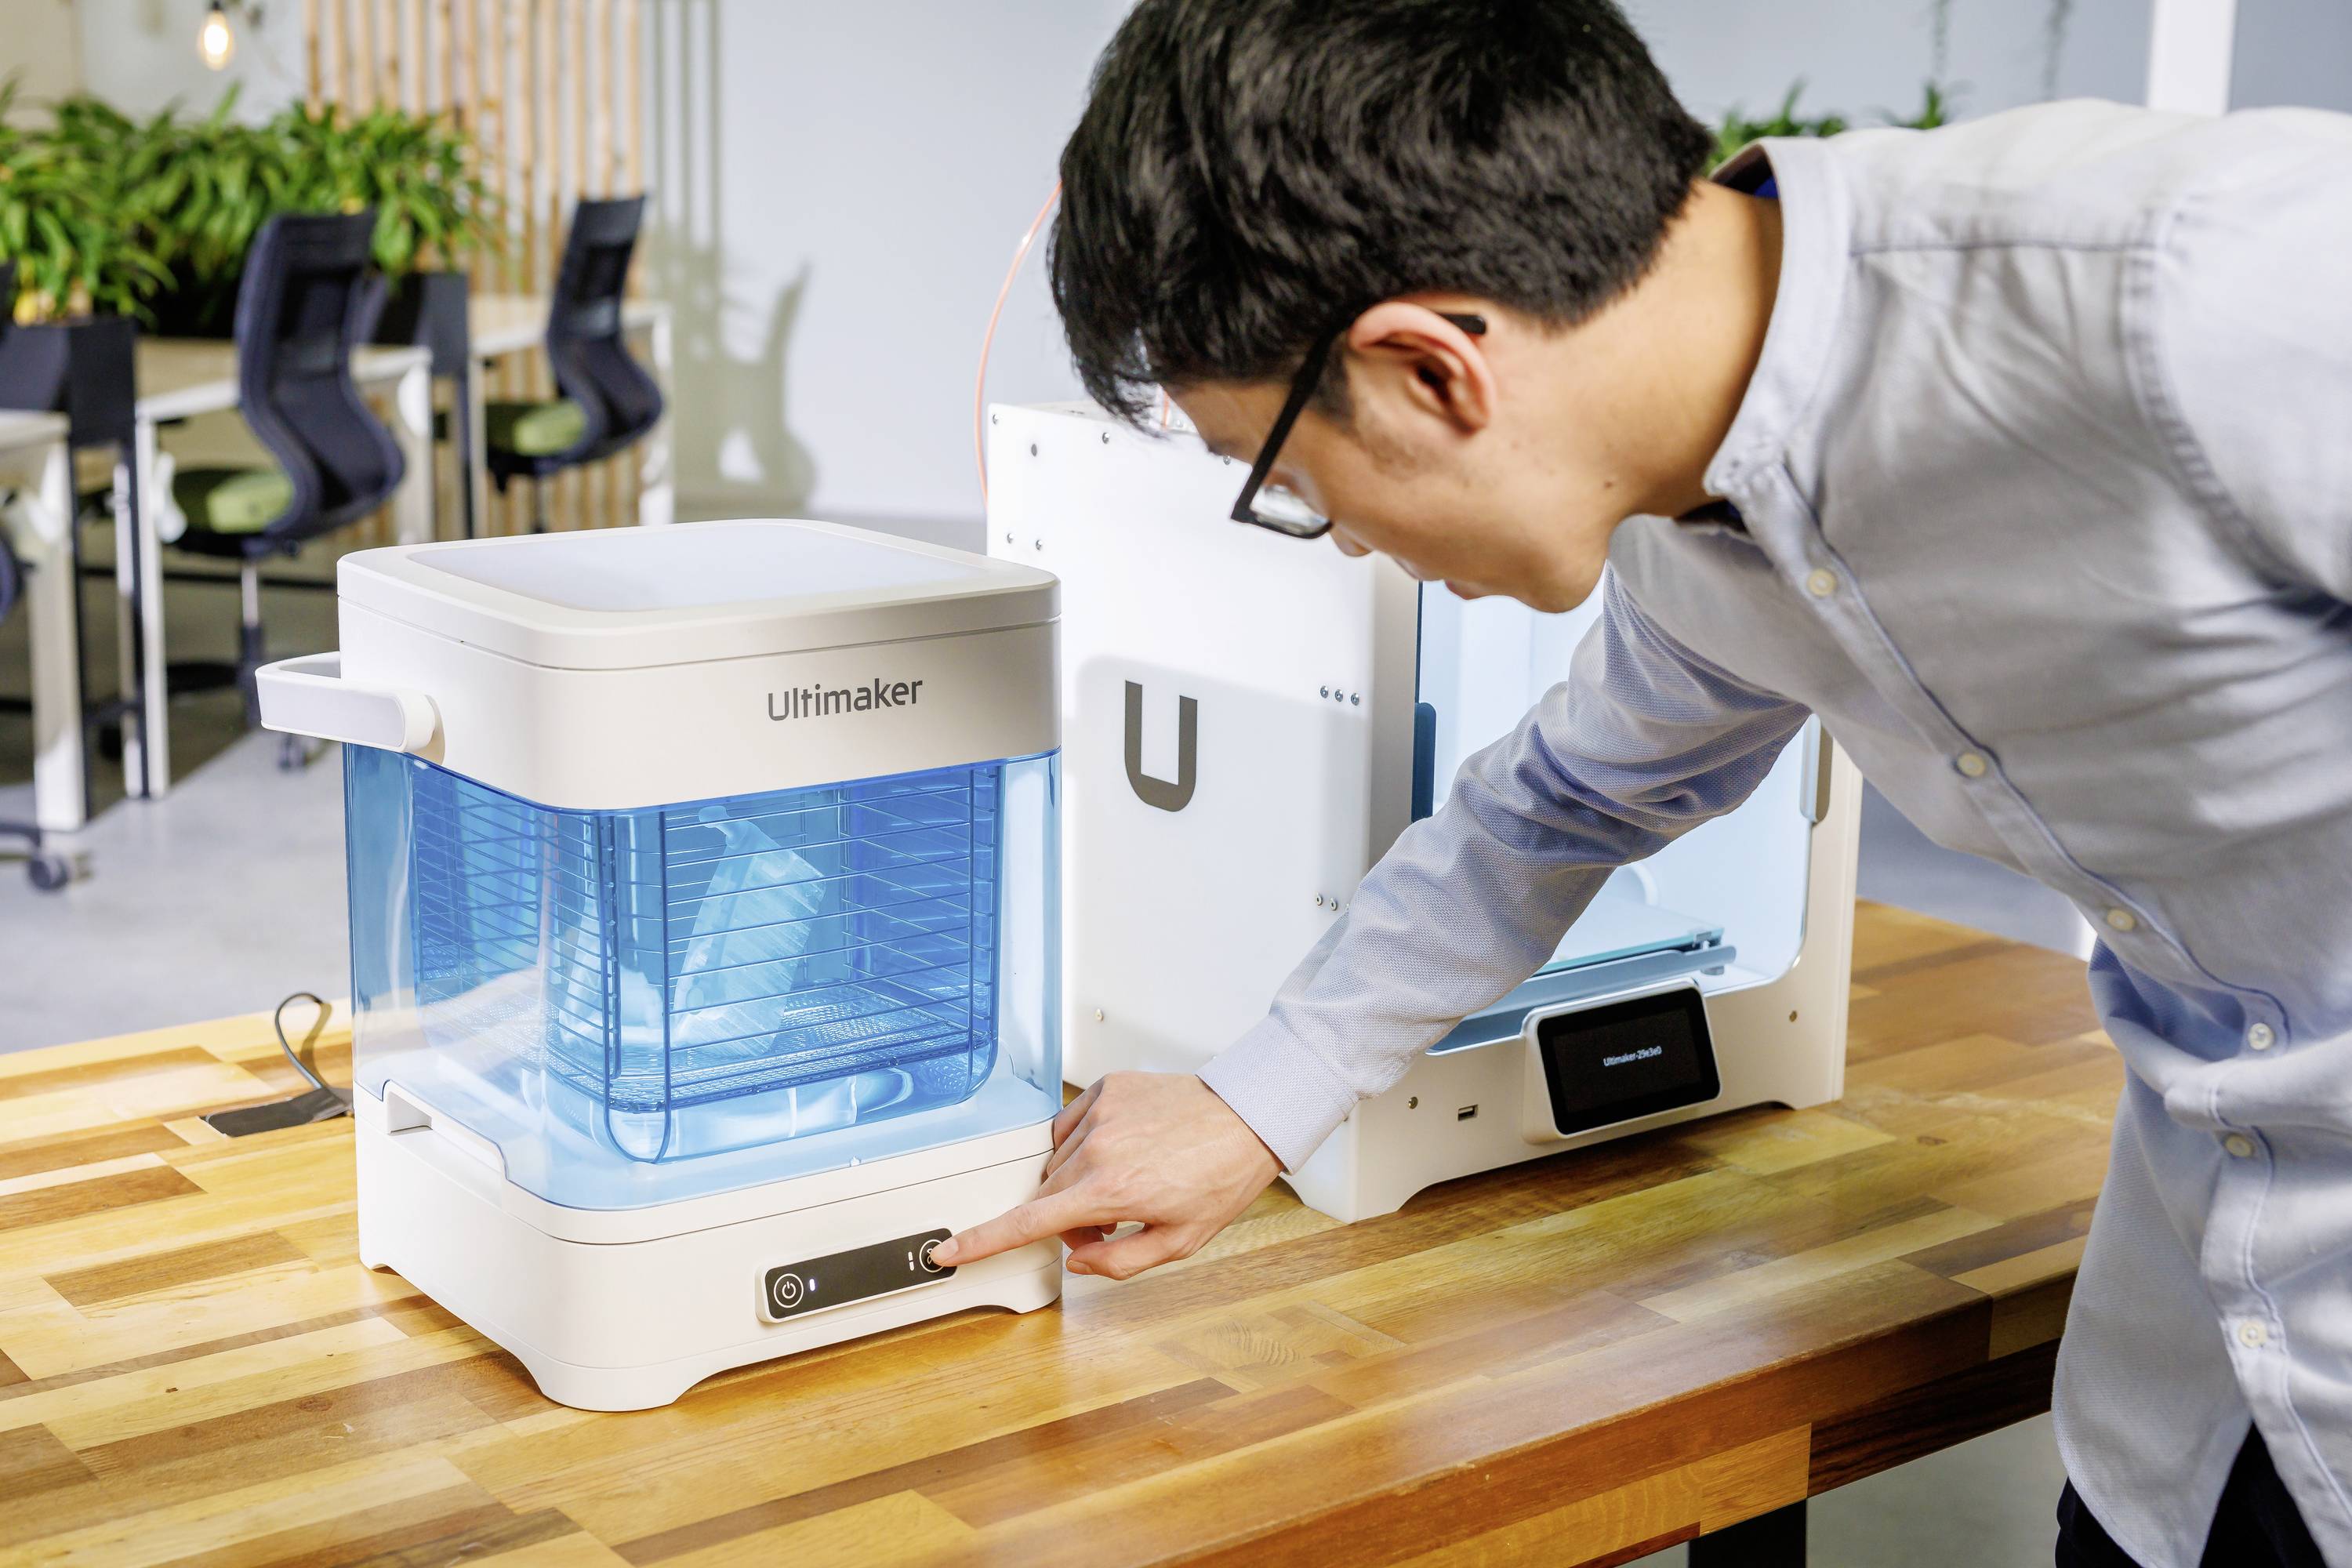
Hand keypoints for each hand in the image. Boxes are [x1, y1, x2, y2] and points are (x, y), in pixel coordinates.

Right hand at [930, 1072, 1281, 1280]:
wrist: (1248, 1116)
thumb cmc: (1220, 1178)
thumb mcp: (1180, 1242)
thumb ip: (1119, 1261)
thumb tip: (1077, 1261)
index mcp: (1110, 1192)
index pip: (1029, 1223)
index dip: (982, 1241)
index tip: (949, 1249)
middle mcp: (1096, 1149)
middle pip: (1047, 1197)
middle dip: (1067, 1220)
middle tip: (1111, 1224)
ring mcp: (1100, 1114)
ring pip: (1058, 1162)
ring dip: (1076, 1182)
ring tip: (1125, 1183)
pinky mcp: (1107, 1088)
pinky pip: (1070, 1125)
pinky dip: (1083, 1145)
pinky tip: (1119, 1151)